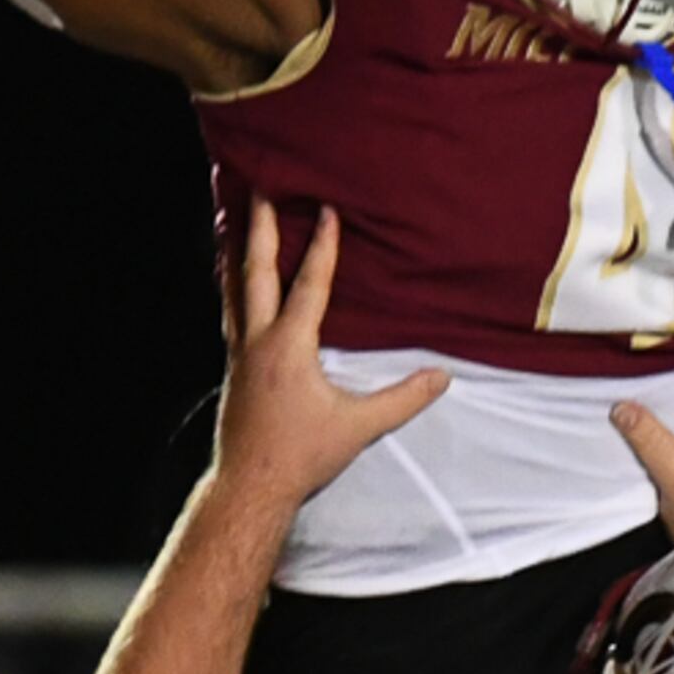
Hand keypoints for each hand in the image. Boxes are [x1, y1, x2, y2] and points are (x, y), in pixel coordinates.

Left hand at [213, 202, 448, 509]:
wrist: (250, 486)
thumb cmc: (302, 456)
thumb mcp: (358, 427)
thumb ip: (402, 399)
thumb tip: (442, 376)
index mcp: (288, 347)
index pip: (309, 285)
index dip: (321, 245)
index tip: (326, 207)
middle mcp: (257, 341)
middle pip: (256, 271)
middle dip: (260, 227)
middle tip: (258, 187)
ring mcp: (239, 353)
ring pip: (234, 288)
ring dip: (237, 250)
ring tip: (233, 216)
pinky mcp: (233, 368)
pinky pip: (231, 312)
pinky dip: (231, 285)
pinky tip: (232, 279)